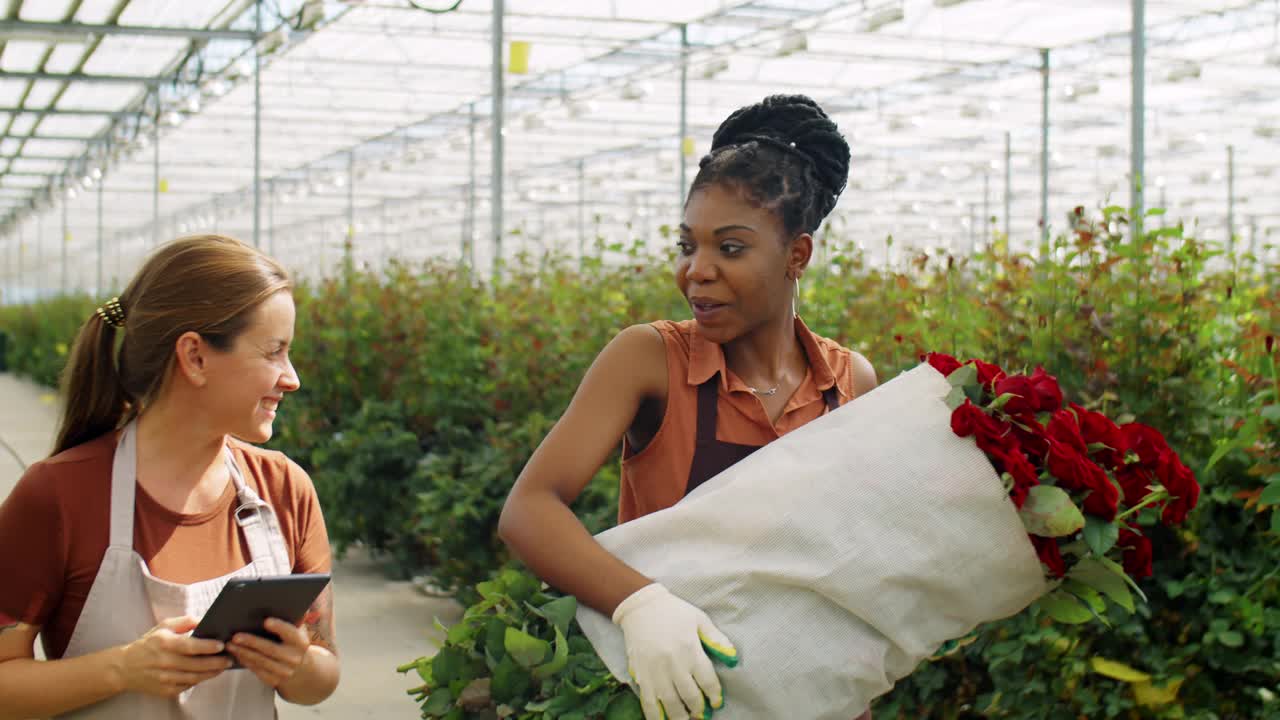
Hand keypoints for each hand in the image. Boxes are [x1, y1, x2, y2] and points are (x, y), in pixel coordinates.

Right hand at [118, 616, 232, 697]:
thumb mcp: (164, 626)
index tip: (221, 645)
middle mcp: (164, 662)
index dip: (207, 647)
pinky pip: (189, 685)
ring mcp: (165, 678)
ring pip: (195, 677)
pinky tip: (209, 673)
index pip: (189, 646)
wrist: (126, 668)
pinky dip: (200, 679)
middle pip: (196, 665)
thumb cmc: (150, 644)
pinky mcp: (166, 690)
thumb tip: (206, 620)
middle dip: (216, 662)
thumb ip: (186, 621)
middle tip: (230, 658)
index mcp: (164, 643)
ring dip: (212, 672)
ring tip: (224, 666)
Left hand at [225, 615, 314, 688]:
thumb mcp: (298, 631)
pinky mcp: (273, 680)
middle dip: (252, 642)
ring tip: (230, 644)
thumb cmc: (294, 642)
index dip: (279, 627)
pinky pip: (256, 670)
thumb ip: (293, 618)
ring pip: (260, 661)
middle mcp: (294, 658)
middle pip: (270, 649)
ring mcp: (284, 671)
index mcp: (301, 642)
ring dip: (243, 652)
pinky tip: (235, 654)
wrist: (302, 669)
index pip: (290, 633)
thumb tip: (287, 601)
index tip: (266, 620)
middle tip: (235, 635)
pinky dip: (245, 661)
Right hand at [612, 584, 737, 719]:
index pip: (707, 681)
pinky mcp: (640, 675)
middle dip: (698, 709)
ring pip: (670, 703)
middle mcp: (673, 663)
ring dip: (680, 717)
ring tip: (686, 719)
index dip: (714, 695)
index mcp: (690, 649)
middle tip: (702, 715)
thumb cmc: (673, 611)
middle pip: (690, 696)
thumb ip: (716, 639)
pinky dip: (655, 716)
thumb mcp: (699, 619)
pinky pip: (648, 702)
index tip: (716, 703)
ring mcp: (655, 671)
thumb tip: (733, 657)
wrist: (640, 606)